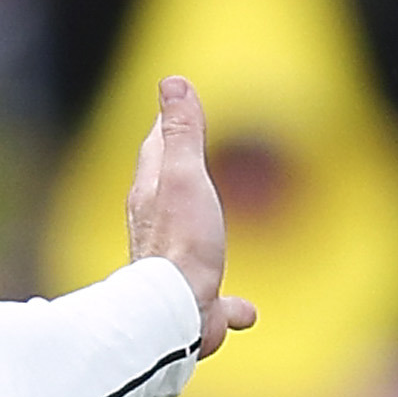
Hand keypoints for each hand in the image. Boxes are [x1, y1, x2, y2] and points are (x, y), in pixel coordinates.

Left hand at [125, 77, 258, 358]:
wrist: (175, 314)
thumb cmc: (182, 243)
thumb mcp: (185, 175)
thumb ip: (182, 132)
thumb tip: (172, 82)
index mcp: (151, 193)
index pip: (156, 146)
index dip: (167, 123)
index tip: (174, 102)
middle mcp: (156, 229)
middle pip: (166, 192)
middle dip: (179, 171)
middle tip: (189, 152)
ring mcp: (173, 267)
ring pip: (186, 242)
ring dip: (197, 230)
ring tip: (209, 223)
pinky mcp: (194, 304)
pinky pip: (216, 302)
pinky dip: (230, 303)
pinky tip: (246, 312)